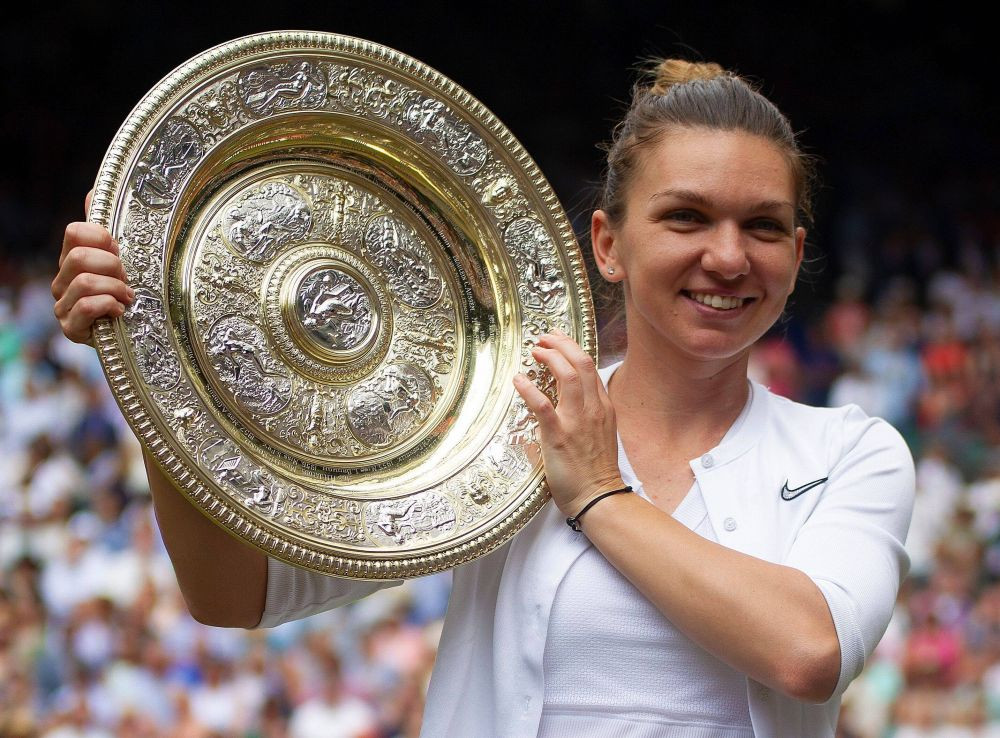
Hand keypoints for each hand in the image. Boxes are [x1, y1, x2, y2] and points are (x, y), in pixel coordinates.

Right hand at [51, 190, 132, 343]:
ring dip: (115, 289)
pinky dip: (109, 305)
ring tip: (127, 297)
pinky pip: (87, 307)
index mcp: (72, 258)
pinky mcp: (71, 328)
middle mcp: (62, 280)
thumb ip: (106, 231)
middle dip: (113, 267)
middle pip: (80, 257)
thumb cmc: (125, 295)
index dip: (103, 238)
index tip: (119, 252)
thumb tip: (93, 191)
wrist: (130, 335)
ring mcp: (63, 305)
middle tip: (127, 279)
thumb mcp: (123, 261)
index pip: (76, 232)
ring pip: (86, 282)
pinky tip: (120, 311)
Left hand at [512, 331, 624, 517]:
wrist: (598, 498)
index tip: (557, 340)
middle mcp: (592, 409)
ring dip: (549, 358)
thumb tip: (571, 399)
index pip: (589, 367)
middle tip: (543, 338)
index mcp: (603, 407)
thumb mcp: (601, 434)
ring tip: (534, 351)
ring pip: (567, 376)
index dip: (572, 348)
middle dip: (560, 344)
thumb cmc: (596, 471)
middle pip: (580, 362)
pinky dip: (529, 389)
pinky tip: (518, 380)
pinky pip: (543, 405)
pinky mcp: (559, 436)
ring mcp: (577, 422)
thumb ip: (590, 413)